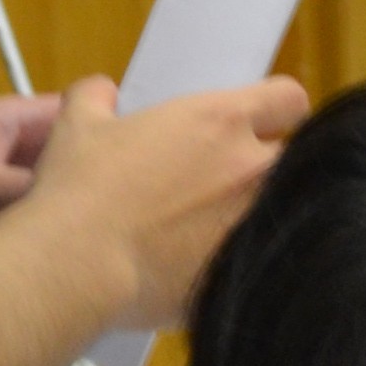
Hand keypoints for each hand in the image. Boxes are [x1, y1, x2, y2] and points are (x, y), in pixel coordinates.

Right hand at [24, 73, 311, 339]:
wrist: (75, 266)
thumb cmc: (80, 190)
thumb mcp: (78, 125)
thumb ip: (97, 97)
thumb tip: (101, 94)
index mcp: (222, 121)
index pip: (288, 99)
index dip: (275, 110)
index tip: (258, 123)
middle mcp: (251, 168)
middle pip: (290, 159)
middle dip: (264, 167)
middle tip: (224, 182)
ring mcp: (251, 223)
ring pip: (277, 211)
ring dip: (252, 214)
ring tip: (208, 228)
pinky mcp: (242, 272)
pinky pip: (253, 260)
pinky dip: (234, 261)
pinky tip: (197, 267)